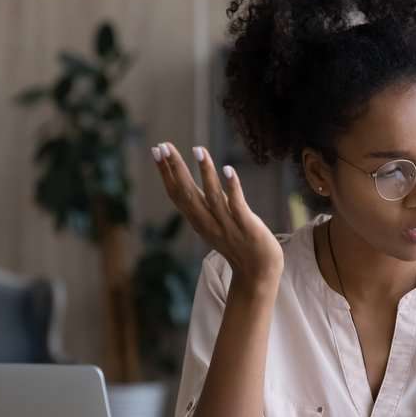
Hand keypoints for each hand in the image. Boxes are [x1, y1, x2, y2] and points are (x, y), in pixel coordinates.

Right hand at [151, 142, 283, 286]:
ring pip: (213, 196)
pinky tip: (228, 170)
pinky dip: (232, 187)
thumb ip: (201, 207)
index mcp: (198, 220)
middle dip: (176, 168)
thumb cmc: (236, 244)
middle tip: (164, 146)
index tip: (157, 150)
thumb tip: (186, 186)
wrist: (258, 271)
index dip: (165, 172)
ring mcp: (227, 224)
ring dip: (205, 172)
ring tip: (198, 149)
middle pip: (188, 193)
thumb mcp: (212, 225)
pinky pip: (237, 204)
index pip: (177, 194)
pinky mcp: (247, 225)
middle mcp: (208, 222)